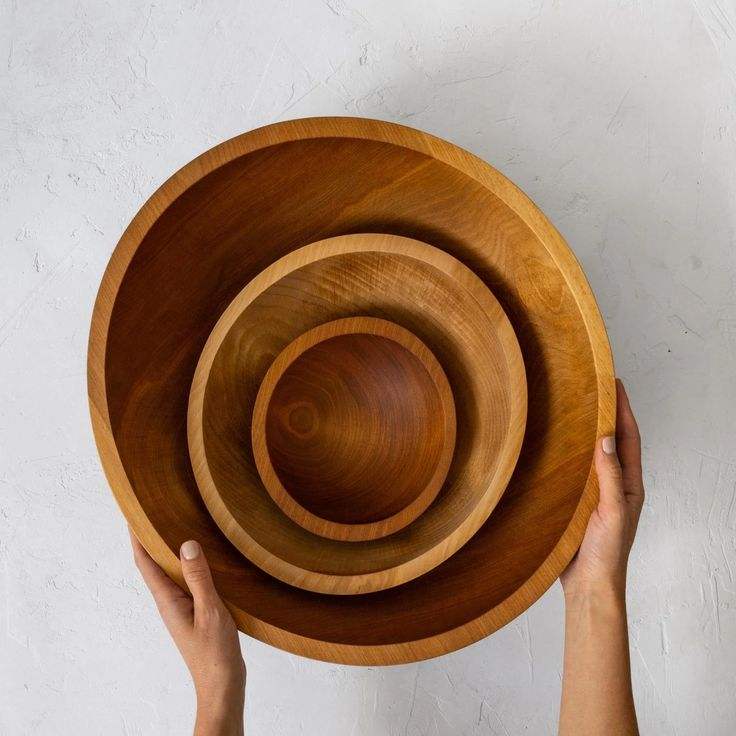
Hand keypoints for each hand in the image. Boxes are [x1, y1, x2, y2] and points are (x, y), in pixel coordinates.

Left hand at [130, 531, 244, 735]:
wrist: (221, 684)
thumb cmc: (215, 652)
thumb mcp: (210, 610)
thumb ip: (198, 578)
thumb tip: (186, 544)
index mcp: (167, 600)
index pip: (145, 562)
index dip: (137, 537)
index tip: (132, 514)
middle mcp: (169, 602)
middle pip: (153, 564)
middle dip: (149, 538)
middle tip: (153, 511)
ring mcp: (180, 607)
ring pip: (169, 572)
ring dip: (168, 550)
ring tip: (173, 526)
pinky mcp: (194, 611)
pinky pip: (185, 580)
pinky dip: (187, 564)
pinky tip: (200, 558)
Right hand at [561, 379, 644, 600]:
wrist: (589, 586)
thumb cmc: (606, 554)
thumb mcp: (612, 512)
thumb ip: (609, 476)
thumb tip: (606, 439)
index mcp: (629, 486)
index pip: (629, 439)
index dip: (624, 410)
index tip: (616, 384)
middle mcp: (614, 486)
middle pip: (613, 442)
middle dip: (608, 414)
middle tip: (595, 388)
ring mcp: (595, 494)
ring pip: (594, 455)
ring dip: (588, 431)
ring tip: (576, 408)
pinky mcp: (577, 503)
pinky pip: (576, 471)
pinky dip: (570, 453)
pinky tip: (557, 446)